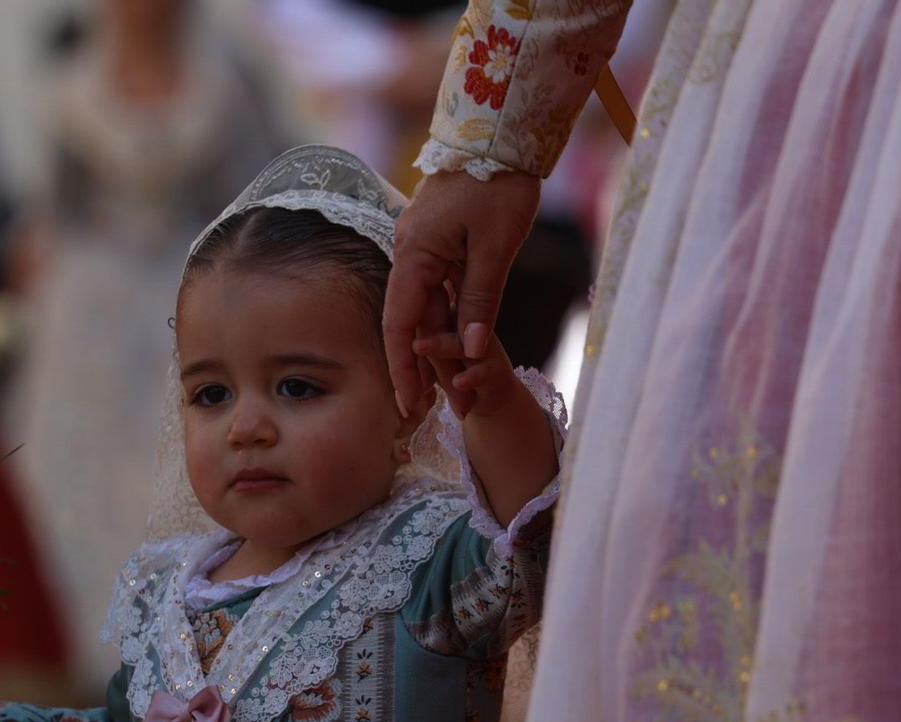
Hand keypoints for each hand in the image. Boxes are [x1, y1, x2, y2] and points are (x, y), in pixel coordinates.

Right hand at [383, 167, 541, 413]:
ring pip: (427, 308)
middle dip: (422, 368)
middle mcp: (410, 253)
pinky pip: (438, 290)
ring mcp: (422, 247)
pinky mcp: (439, 242)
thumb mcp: (496, 248)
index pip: (400, 325)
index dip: (403, 368)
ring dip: (437, 347)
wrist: (500, 130)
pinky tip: (458, 347)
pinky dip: (447, 321)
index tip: (409, 404)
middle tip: (436, 411)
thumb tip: (469, 352)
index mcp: (415, 254)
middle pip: (411, 322)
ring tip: (452, 389)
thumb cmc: (499, 183)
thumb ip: (480, 301)